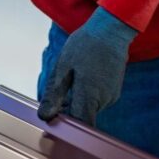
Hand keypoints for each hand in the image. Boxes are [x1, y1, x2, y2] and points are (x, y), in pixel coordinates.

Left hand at [38, 7, 137, 125]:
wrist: (111, 30)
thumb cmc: (84, 46)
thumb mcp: (62, 68)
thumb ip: (54, 95)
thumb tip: (45, 116)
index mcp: (90, 95)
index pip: (79, 125)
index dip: (65, 127)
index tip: (52, 121)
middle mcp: (104, 100)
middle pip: (82, 118)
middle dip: (66, 112)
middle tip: (54, 97)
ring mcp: (111, 97)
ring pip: (88, 109)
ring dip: (74, 103)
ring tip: (67, 82)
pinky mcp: (113, 92)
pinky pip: (95, 101)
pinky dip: (84, 96)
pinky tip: (79, 80)